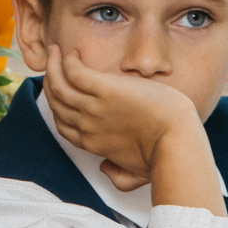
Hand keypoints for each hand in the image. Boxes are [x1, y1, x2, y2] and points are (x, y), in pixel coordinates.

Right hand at [44, 51, 222, 208]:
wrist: (177, 143)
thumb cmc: (164, 158)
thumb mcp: (136, 174)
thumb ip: (118, 176)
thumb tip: (105, 169)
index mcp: (92, 143)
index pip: (63, 123)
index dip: (57, 105)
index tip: (60, 89)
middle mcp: (86, 126)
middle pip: (56, 102)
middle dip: (50, 81)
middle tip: (54, 63)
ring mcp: (94, 108)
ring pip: (58, 85)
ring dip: (53, 65)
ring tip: (55, 51)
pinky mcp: (106, 90)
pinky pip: (75, 73)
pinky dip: (68, 62)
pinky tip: (73, 53)